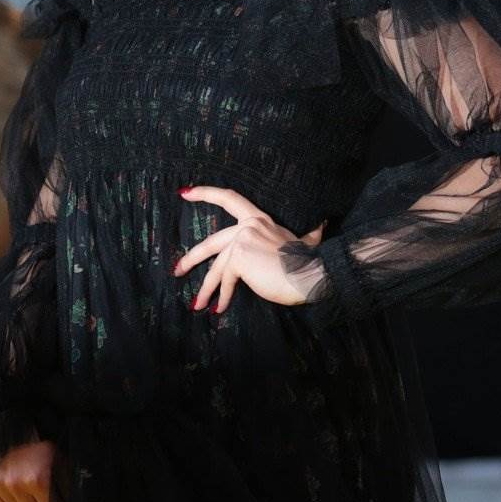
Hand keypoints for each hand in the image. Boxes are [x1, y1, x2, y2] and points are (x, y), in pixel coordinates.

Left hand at [173, 184, 326, 313]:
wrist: (312, 274)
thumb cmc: (310, 262)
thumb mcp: (305, 242)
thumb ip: (308, 234)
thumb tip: (322, 225)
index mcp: (260, 219)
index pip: (229, 198)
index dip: (206, 193)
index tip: (184, 193)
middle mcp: (249, 225)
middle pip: (213, 241)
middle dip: (192, 258)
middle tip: (177, 269)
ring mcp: (243, 240)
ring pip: (217, 266)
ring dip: (206, 288)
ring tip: (196, 303)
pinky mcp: (240, 257)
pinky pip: (226, 280)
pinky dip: (222, 296)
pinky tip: (219, 308)